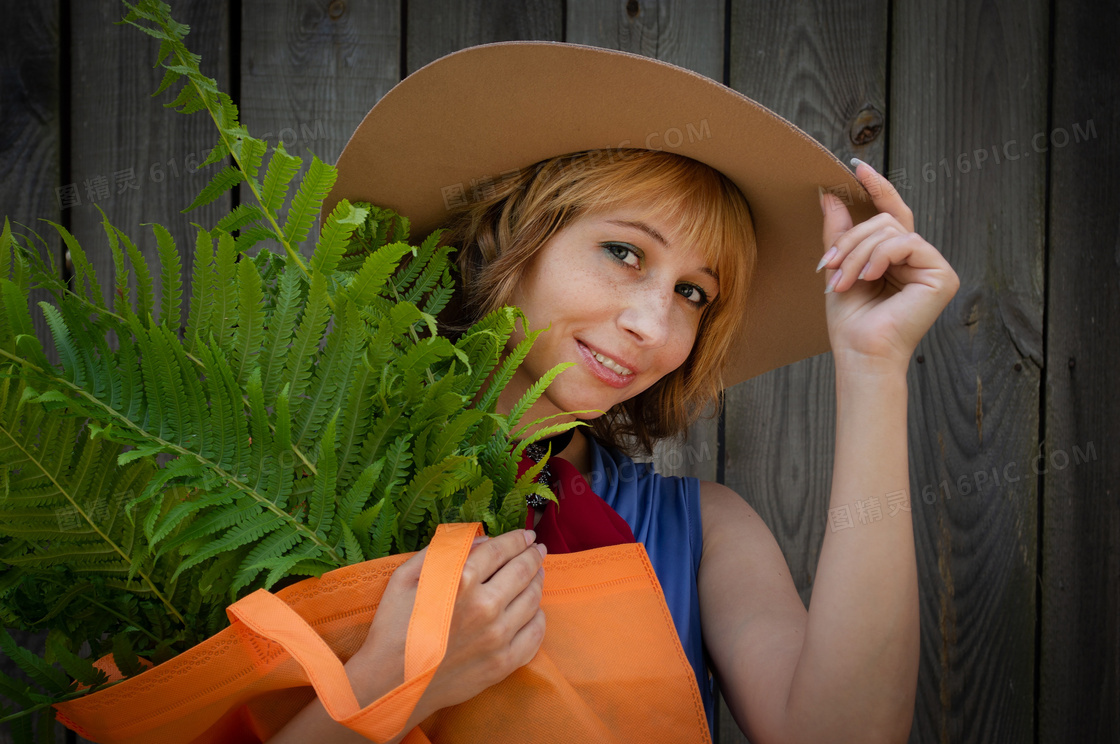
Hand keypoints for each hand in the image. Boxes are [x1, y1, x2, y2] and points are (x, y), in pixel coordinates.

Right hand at [348, 529, 546, 719]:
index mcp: (462, 581)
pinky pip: (535, 634)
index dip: (516, 539)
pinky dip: (539, 616)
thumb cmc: (394, 628)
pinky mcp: (503, 664)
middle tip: (537, 549)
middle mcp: (486, 606)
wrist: (391, 685)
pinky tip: (535, 610)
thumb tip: (480, 542)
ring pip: (533, 600)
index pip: (501, 550)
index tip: (525, 535)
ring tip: (538, 573)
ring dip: (538, 581)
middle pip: (522, 571)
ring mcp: (498, 637)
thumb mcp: (406, 577)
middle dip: (533, 555)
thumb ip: (443, 552)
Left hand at [818, 160, 959, 372]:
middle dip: (850, 240)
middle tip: (828, 266)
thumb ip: (838, 232)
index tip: (856, 167)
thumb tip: (830, 194)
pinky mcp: (942, 275)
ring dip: (857, 253)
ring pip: (891, 230)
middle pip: (884, 221)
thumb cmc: (850, 321)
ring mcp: (932, 266)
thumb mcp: (838, 268)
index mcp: (896, 258)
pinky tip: (869, 276)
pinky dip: (880, 256)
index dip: (876, 188)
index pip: (890, 213)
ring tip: (842, 281)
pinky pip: (907, 243)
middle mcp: (918, 259)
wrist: (860, 352)